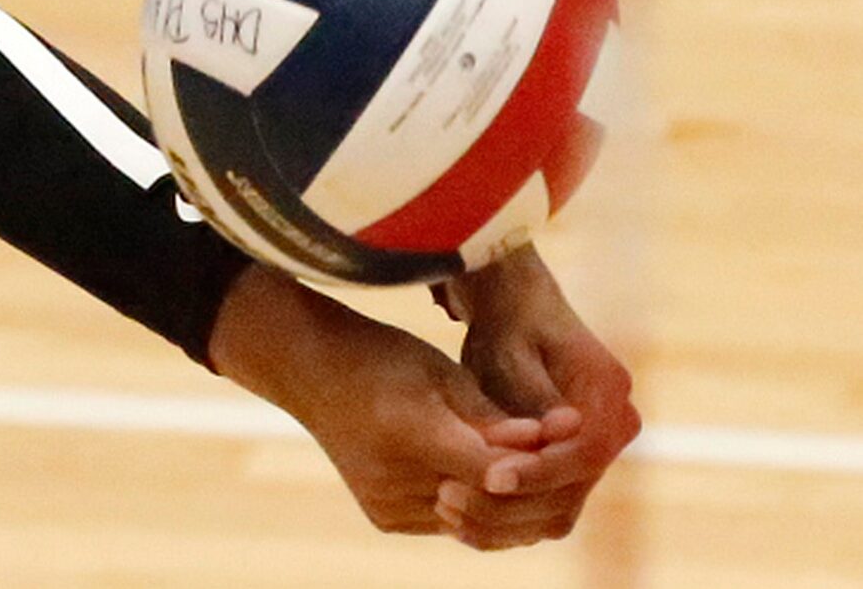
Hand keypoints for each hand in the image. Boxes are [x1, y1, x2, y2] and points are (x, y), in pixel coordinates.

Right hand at [209, 264, 553, 544]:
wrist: (310, 369)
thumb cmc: (380, 356)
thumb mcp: (438, 370)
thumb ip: (489, 415)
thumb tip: (547, 441)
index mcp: (408, 432)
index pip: (493, 468)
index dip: (535, 459)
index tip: (566, 436)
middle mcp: (394, 478)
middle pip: (486, 500)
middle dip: (528, 482)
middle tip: (558, 457)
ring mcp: (386, 503)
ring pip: (471, 518)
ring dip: (501, 497)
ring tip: (526, 464)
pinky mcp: (384, 517)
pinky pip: (446, 521)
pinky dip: (469, 503)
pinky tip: (481, 477)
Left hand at [438, 246, 641, 545]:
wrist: (511, 300)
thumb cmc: (506, 318)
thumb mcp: (510, 349)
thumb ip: (534, 391)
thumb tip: (563, 430)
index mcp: (609, 390)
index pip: (584, 452)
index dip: (539, 471)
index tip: (490, 477)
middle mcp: (617, 423)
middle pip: (573, 487)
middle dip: (515, 502)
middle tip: (456, 502)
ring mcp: (599, 446)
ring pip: (561, 503)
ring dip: (506, 517)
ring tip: (449, 514)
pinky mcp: (575, 462)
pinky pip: (549, 501)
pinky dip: (508, 514)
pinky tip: (460, 519)